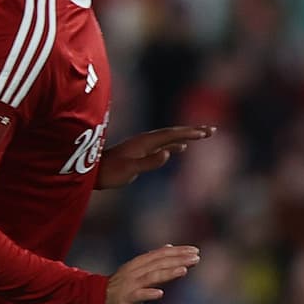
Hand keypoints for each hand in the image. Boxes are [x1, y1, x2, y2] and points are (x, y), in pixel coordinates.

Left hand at [97, 125, 213, 189]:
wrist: (91, 173)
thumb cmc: (109, 173)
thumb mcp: (129, 169)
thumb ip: (149, 162)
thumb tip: (169, 153)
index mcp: (145, 142)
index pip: (172, 134)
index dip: (189, 133)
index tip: (206, 132)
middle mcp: (145, 141)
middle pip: (173, 132)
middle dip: (193, 131)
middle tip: (212, 130)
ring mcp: (142, 146)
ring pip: (169, 138)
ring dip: (186, 136)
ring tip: (202, 135)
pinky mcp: (139, 153)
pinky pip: (162, 146)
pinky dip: (174, 145)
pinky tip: (180, 148)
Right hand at [105, 245, 199, 303]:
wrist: (97, 300)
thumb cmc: (121, 285)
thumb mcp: (137, 269)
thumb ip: (154, 259)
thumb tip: (169, 247)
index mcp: (138, 264)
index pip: (160, 255)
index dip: (177, 252)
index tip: (195, 250)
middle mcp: (134, 272)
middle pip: (158, 264)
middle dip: (177, 260)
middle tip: (196, 258)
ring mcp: (130, 285)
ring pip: (150, 277)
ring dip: (167, 273)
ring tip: (183, 271)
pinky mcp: (126, 299)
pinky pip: (138, 296)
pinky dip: (148, 294)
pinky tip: (160, 294)